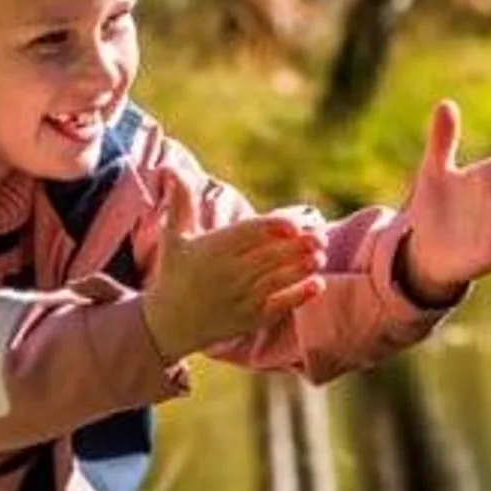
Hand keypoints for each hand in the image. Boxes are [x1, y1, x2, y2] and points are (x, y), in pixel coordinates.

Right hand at [142, 191, 326, 362]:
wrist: (169, 323)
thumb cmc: (176, 273)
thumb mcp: (173, 236)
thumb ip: (180, 201)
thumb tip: (171, 167)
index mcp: (214, 249)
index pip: (250, 233)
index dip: (275, 227)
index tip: (295, 224)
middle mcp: (229, 273)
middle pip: (270, 255)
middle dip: (298, 246)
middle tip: (321, 237)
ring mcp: (241, 297)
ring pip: (277, 279)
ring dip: (302, 267)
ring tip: (321, 256)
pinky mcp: (249, 319)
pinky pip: (279, 306)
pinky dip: (299, 296)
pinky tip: (318, 284)